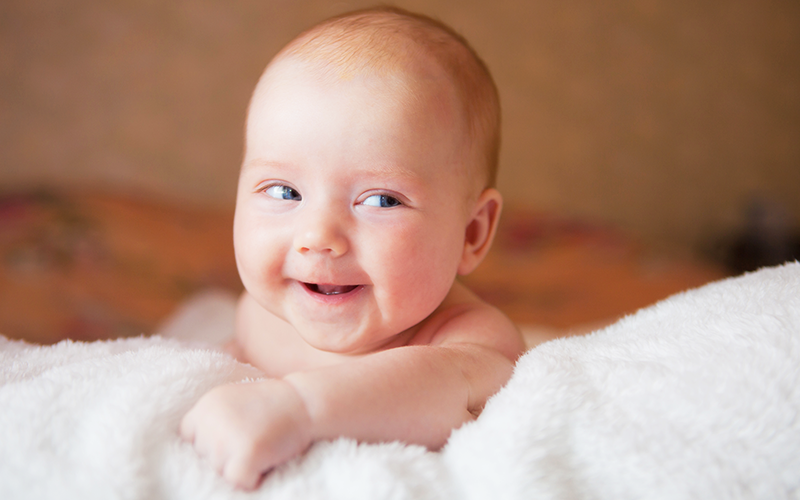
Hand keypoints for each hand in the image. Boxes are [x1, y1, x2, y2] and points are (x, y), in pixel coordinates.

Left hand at [179, 379, 312, 489]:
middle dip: (224, 456)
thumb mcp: (234, 399)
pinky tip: (265, 462)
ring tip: (261, 448)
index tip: (231, 438)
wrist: (305, 402)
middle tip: (252, 440)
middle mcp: (210, 421)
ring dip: (238, 467)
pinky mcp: (245, 454)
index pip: (188, 436)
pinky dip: (252, 478)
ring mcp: (226, 439)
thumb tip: (198, 448)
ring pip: (219, 472)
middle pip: (204, 456)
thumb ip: (214, 419)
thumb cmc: (274, 403)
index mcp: (206, 405)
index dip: (209, 441)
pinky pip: (237, 481)